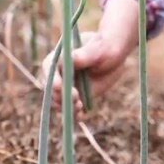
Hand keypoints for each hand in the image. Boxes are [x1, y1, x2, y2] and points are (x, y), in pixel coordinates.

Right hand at [42, 0, 138, 120]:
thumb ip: (84, 55)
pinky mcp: (77, 96)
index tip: (60, 86)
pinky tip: (80, 116)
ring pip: (60, 100)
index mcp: (60, 57)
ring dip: (66, 106)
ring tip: (79, 106)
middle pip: (52, 87)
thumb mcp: (97, 49)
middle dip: (60, 95)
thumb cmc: (105, 46)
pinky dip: (74, 114)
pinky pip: (71, 108)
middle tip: (76, 98)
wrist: (114, 55)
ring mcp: (67, 86)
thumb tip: (71, 58)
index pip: (49, 67)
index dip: (52, 78)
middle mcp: (60, 73)